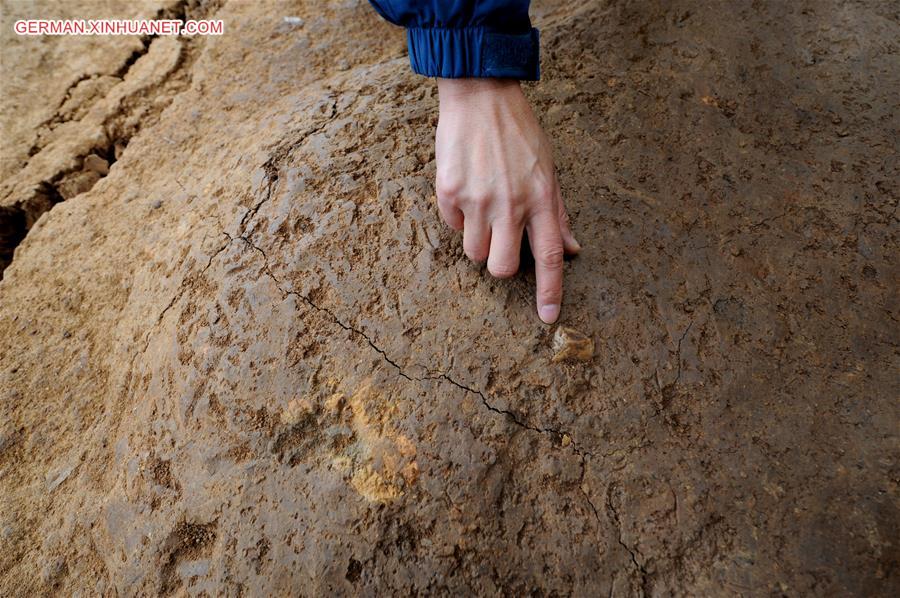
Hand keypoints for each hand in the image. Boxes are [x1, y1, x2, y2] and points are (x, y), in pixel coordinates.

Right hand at [434, 78, 580, 323]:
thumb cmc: (519, 132)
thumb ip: (558, 213)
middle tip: (500, 243)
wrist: (480, 96)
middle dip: (500, 265)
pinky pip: (452, 225)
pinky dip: (459, 216)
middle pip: (502, 268)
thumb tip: (573, 249)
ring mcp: (477, 199)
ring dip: (478, 239)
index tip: (548, 317)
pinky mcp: (449, 192)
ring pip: (474, 252)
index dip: (550, 291)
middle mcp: (510, 204)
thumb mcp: (549, 169)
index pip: (549, 257)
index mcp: (541, 199)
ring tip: (482, 206)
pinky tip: (466, 188)